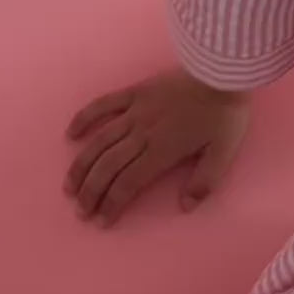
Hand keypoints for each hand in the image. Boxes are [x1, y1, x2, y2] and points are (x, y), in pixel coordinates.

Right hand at [65, 70, 249, 225]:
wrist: (222, 72)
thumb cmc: (225, 114)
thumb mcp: (224, 152)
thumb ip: (204, 182)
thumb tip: (185, 207)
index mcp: (162, 151)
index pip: (128, 184)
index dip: (112, 204)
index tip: (101, 221)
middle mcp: (142, 133)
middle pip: (107, 167)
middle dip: (90, 192)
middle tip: (80, 211)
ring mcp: (135, 111)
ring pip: (99, 141)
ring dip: (81, 166)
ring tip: (69, 186)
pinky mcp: (134, 92)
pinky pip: (102, 105)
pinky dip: (84, 119)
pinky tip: (71, 135)